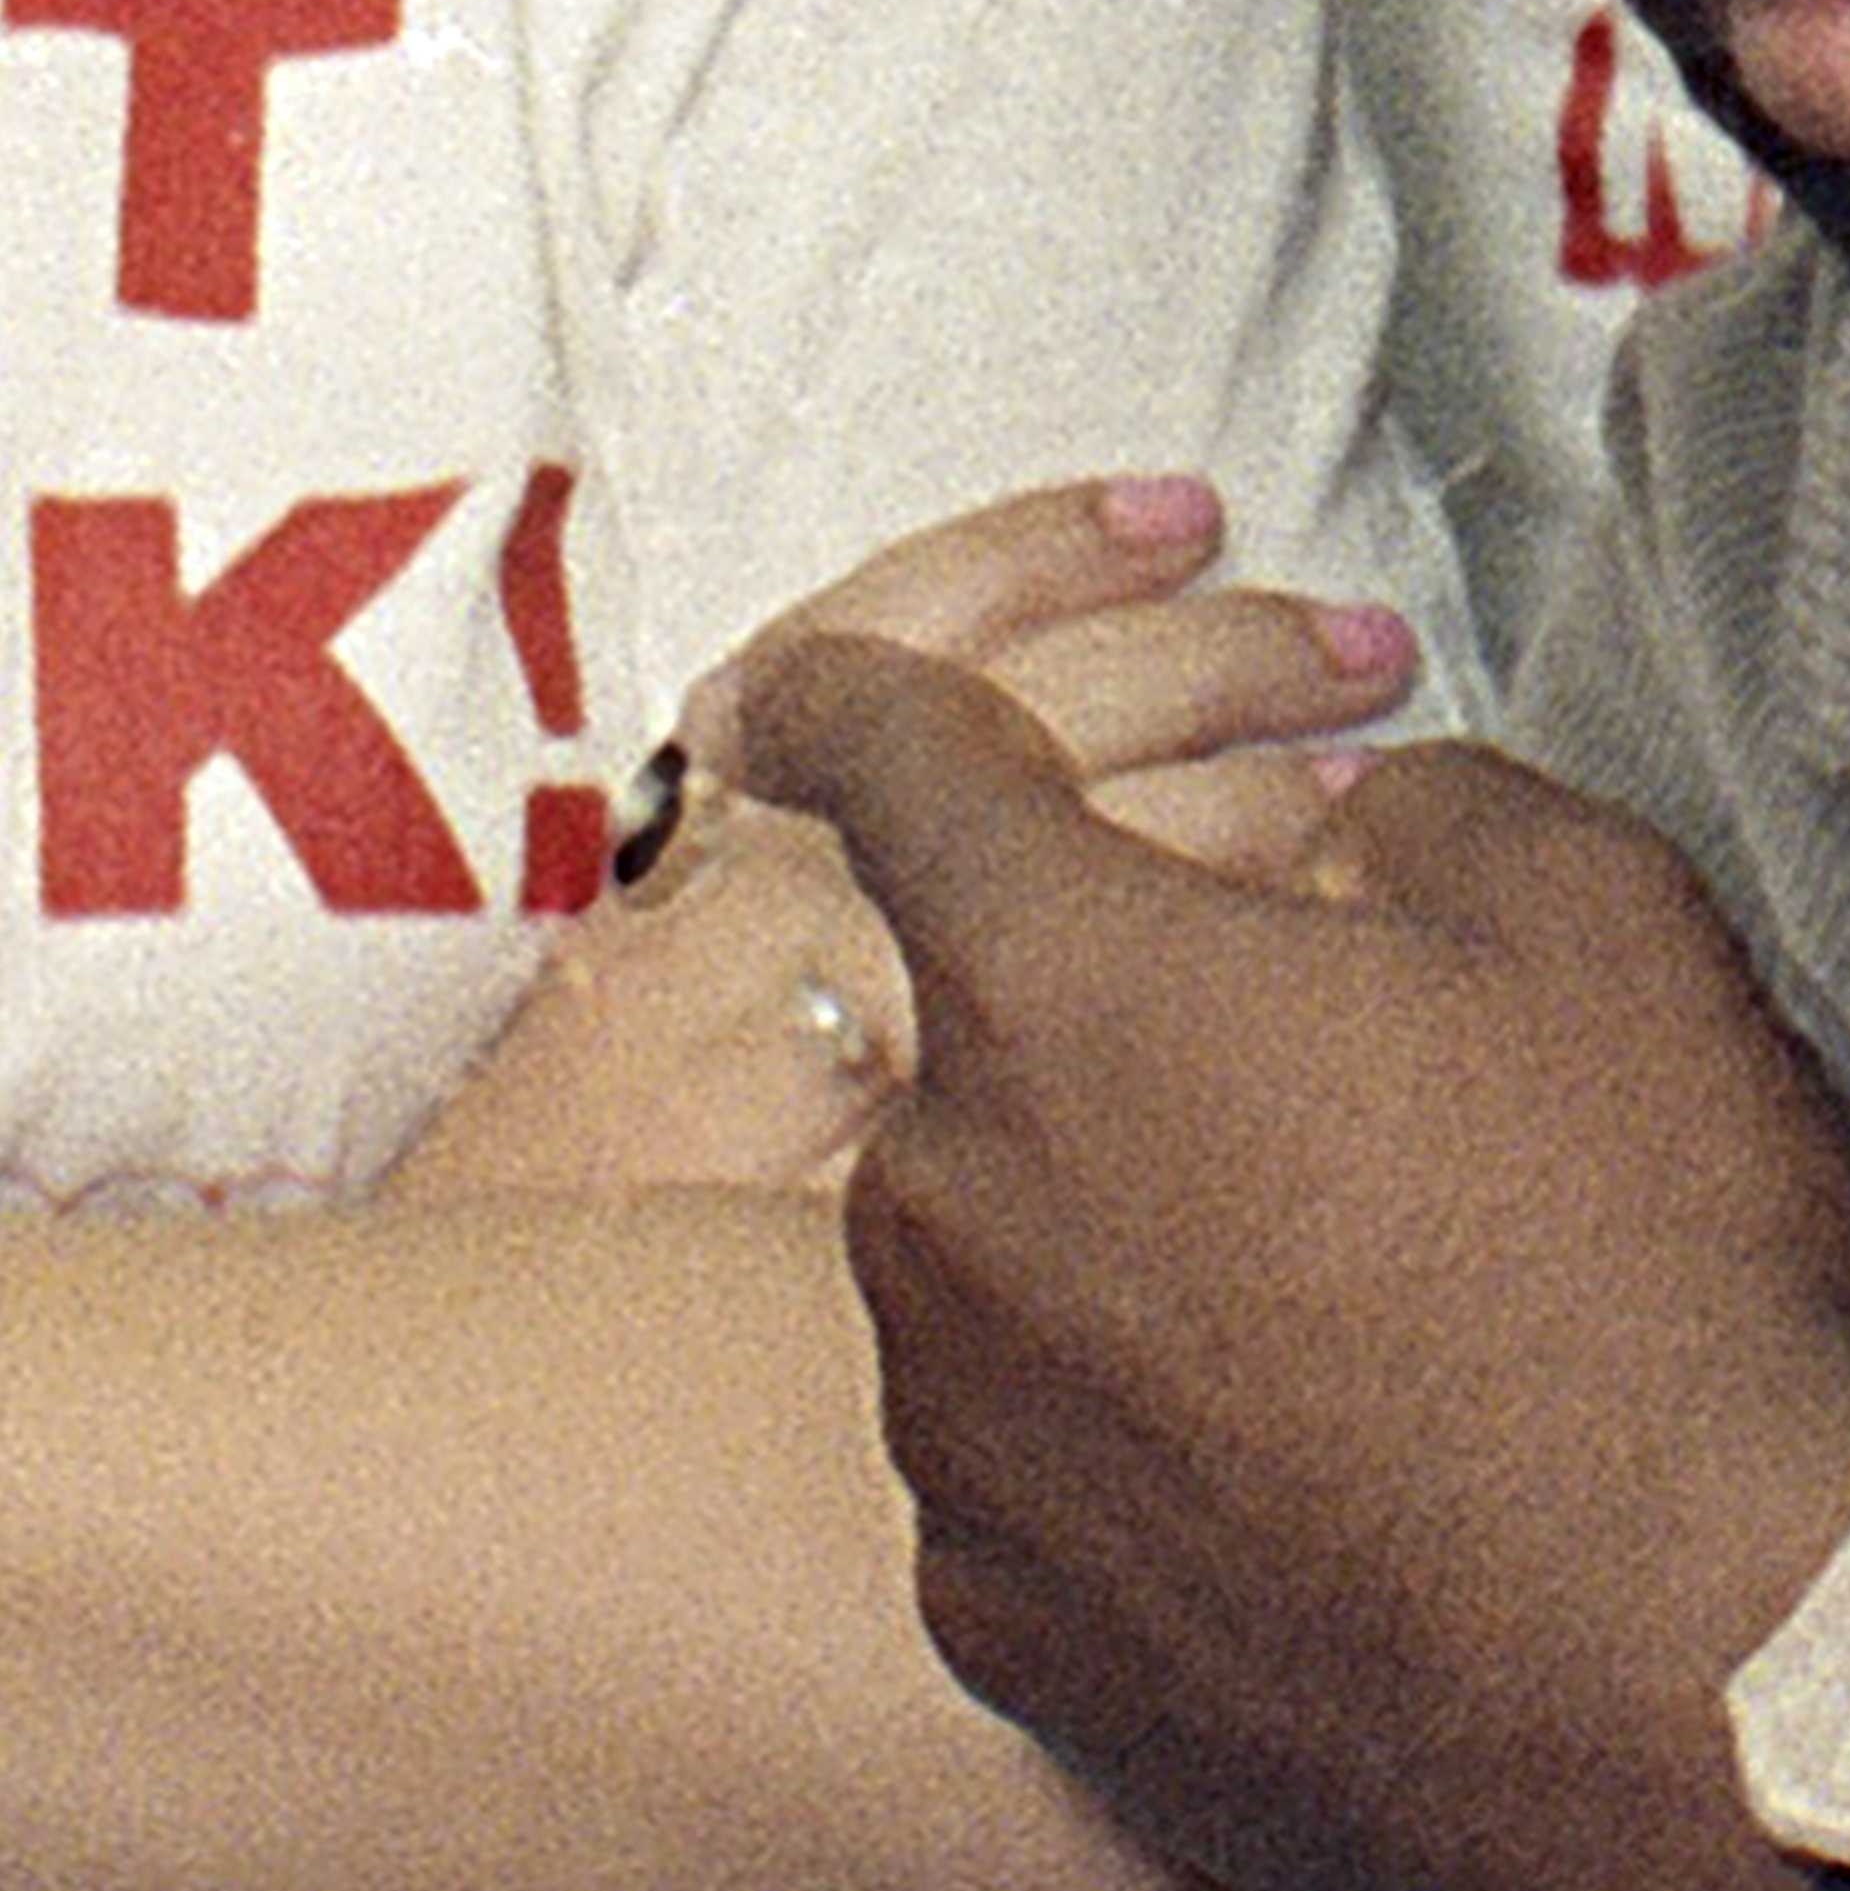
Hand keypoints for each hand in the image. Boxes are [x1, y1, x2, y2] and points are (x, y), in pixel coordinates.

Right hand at [391, 480, 1423, 1200]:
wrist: (428, 1382)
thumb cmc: (575, 1153)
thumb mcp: (661, 947)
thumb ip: (800, 834)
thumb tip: (1032, 732)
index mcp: (712, 823)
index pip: (889, 627)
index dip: (1047, 546)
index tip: (1185, 508)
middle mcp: (768, 906)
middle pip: (1036, 720)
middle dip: (1225, 660)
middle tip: (1367, 642)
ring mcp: (818, 1050)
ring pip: (1094, 885)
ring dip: (1261, 815)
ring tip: (1379, 795)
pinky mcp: (868, 1196)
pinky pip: (1076, 1070)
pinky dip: (1207, 1020)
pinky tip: (1313, 994)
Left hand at [692, 619, 1849, 1890]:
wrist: (1677, 1663)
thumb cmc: (1641, 1284)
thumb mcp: (1605, 926)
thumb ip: (1441, 810)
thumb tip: (1367, 829)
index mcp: (1073, 981)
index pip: (892, 763)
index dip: (850, 697)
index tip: (812, 700)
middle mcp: (952, 1195)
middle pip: (994, 1041)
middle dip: (1138, 1030)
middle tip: (1349, 1089)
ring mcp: (958, 1424)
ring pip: (1014, 1255)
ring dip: (1145, 1238)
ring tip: (1381, 1303)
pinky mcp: (1002, 1612)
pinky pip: (1043, 1459)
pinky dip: (1152, 1435)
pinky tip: (1329, 1455)